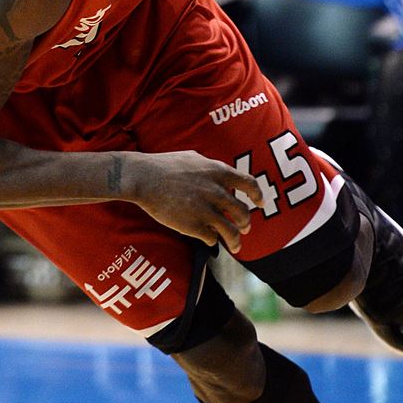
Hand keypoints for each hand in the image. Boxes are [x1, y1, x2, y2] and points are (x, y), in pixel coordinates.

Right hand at [128, 150, 259, 251]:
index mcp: (218, 172)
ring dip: (236, 240)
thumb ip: (211, 167)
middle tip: (245, 227)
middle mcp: (216, 191)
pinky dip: (212, 241)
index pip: (249, 184)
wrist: (143, 177)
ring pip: (232, 231)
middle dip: (246, 222)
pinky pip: (212, 239)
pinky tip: (209, 240)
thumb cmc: (164, 165)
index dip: (258, 195)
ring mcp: (205, 210)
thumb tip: (222, 173)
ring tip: (236, 245)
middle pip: (243, 213)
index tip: (260, 203)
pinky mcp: (193, 225)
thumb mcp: (193, 158)